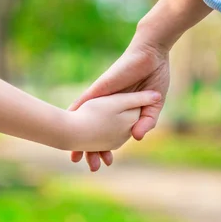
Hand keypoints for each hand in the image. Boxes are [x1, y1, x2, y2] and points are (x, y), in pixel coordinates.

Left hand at [69, 38, 169, 170]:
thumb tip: (137, 138)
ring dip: (80, 136)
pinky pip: (84, 100)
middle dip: (92, 150)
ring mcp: (104, 98)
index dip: (108, 148)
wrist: (152, 55)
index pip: (111, 134)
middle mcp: (110, 107)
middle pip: (96, 131)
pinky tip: (65, 123)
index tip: (106, 163)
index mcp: (123, 111)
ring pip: (87, 119)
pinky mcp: (100, 88)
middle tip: (90, 166)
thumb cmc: (155, 77)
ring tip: (75, 155)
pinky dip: (75, 111)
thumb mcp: (154, 105)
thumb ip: (147, 121)